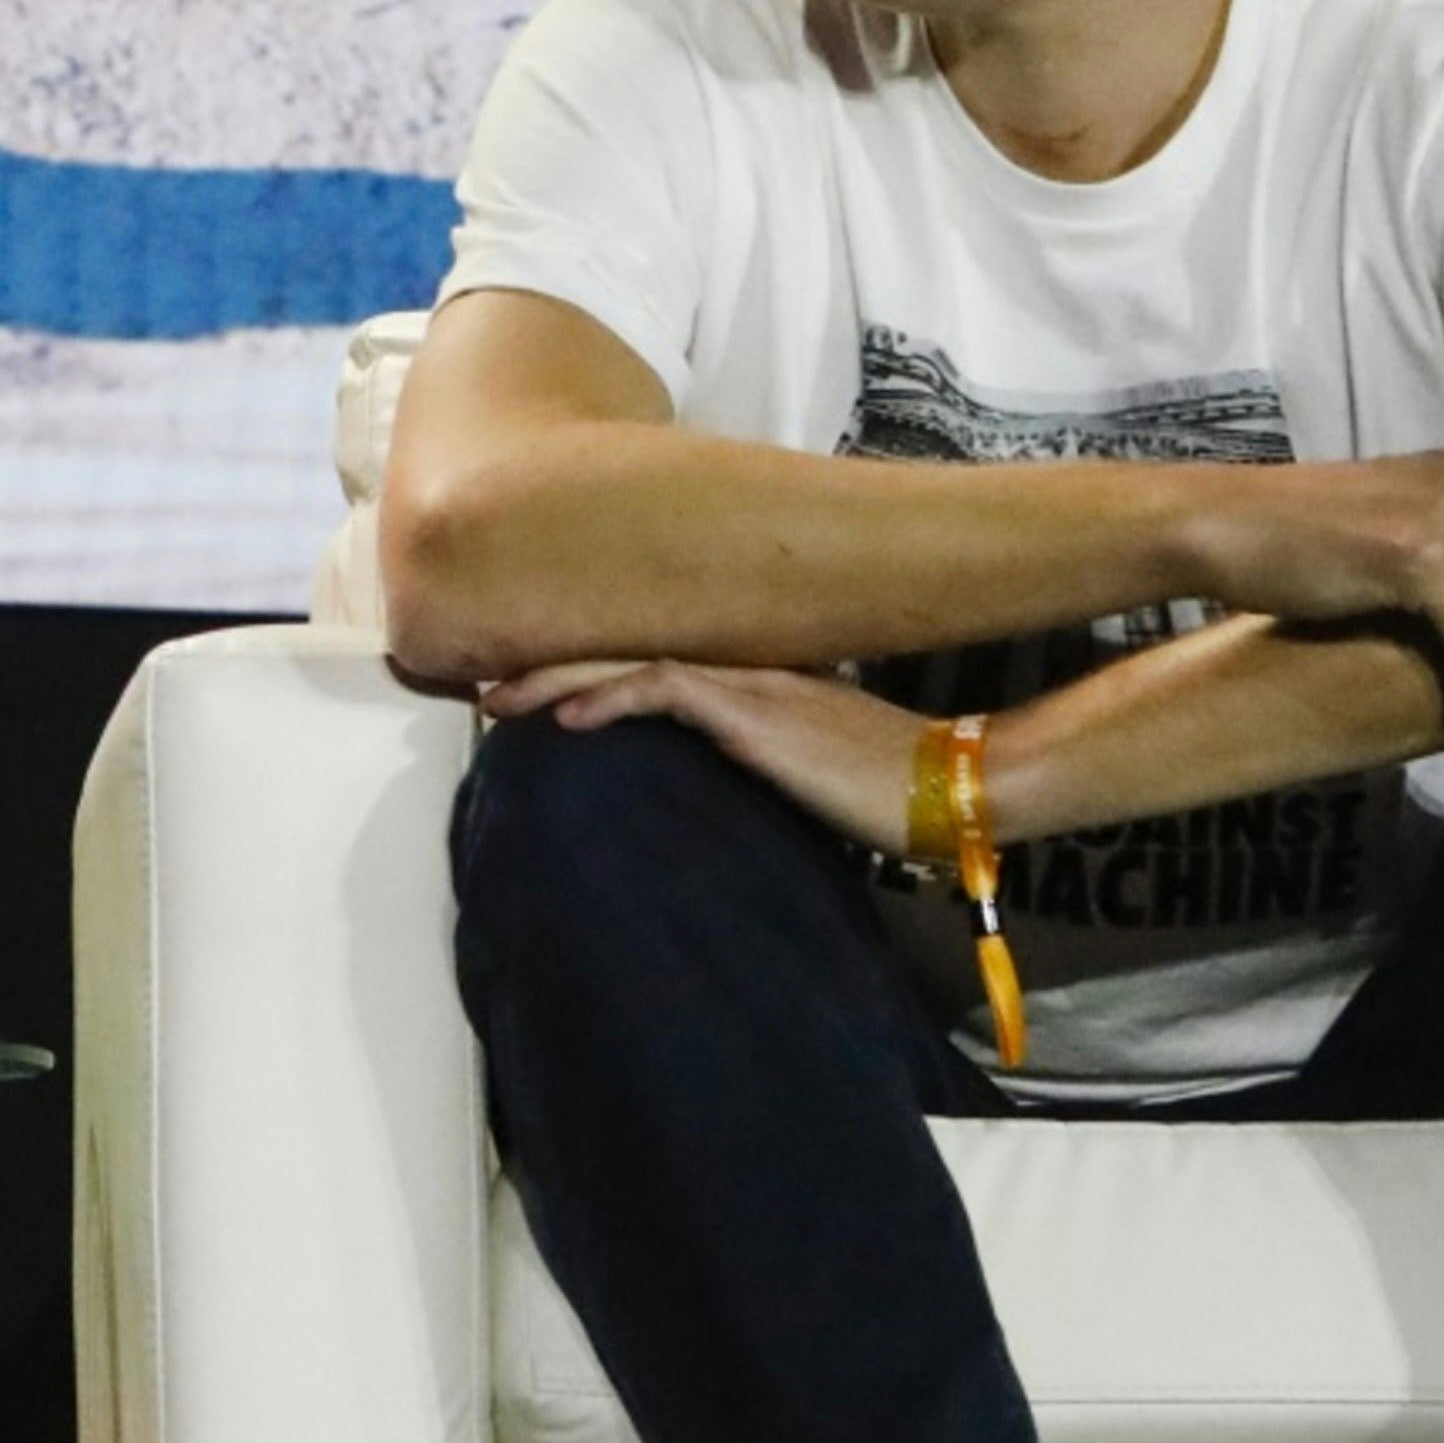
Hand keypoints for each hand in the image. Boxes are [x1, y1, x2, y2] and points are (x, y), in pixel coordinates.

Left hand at [483, 657, 931, 857]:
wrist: (955, 788)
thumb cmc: (889, 792)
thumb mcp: (806, 775)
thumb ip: (756, 767)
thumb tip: (713, 791)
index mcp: (753, 683)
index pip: (655, 666)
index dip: (588, 674)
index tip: (531, 696)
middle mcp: (744, 669)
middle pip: (627, 651)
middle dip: (551, 665)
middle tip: (488, 689)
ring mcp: (749, 685)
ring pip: (631, 660)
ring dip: (558, 679)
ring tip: (499, 699)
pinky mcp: (754, 713)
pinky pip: (665, 691)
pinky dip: (608, 697)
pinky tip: (564, 718)